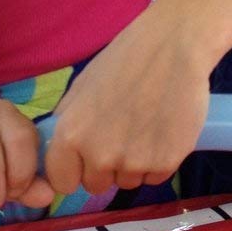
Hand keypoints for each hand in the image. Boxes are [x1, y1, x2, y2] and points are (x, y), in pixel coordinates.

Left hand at [44, 10, 209, 196]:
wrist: (172, 46)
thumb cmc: (124, 60)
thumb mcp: (81, 87)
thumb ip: (67, 123)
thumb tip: (59, 151)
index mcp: (71, 135)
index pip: (62, 182)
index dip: (74, 170)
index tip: (85, 159)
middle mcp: (100, 155)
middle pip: (96, 184)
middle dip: (106, 167)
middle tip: (121, 134)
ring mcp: (134, 162)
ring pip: (128, 181)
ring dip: (133, 163)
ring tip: (145, 125)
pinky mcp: (166, 163)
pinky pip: (155, 176)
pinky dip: (158, 160)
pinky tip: (162, 130)